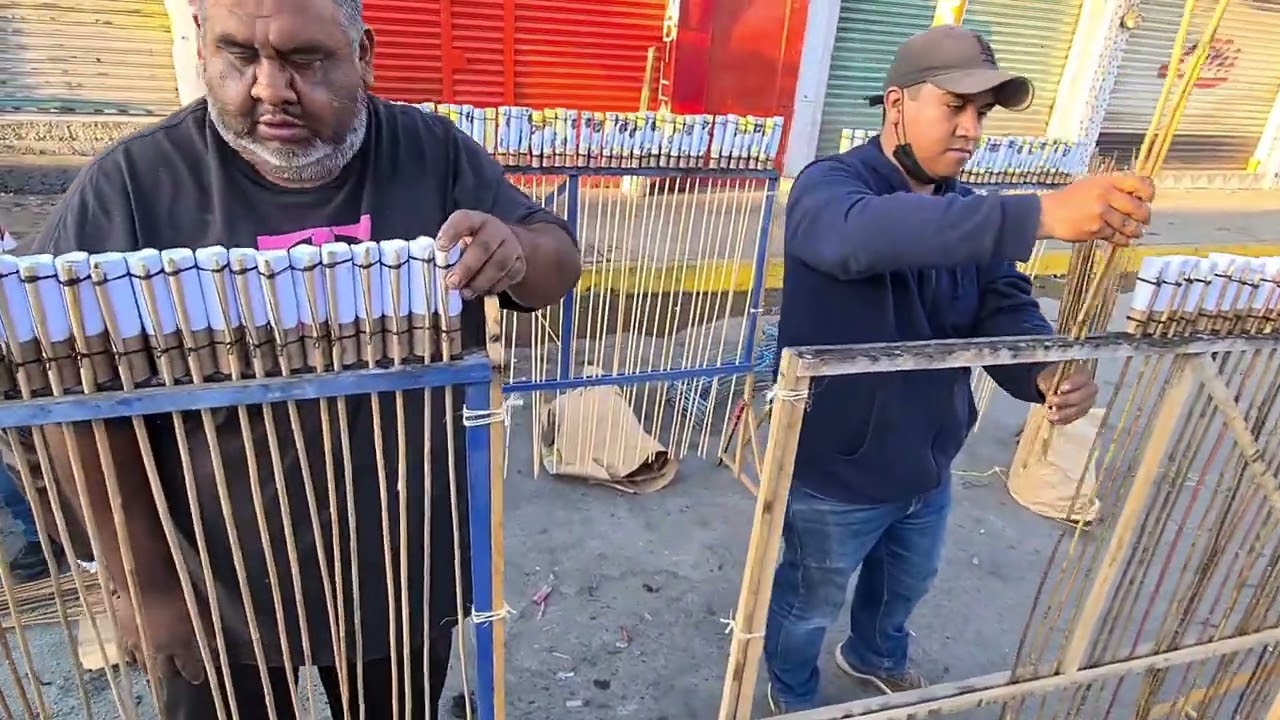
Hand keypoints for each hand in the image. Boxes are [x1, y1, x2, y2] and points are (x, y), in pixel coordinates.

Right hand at [113, 590, 207, 682]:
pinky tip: (137, 656)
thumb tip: (215, 647)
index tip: (197, 678)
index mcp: (180, 645)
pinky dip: (135, 657)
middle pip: (164, 671)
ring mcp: (138, 644)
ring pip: (144, 665)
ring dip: (153, 668)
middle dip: (172, 673)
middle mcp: (158, 649)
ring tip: (157, 668)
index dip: (194, 674)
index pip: (188, 668)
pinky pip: (128, 653)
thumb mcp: (201, 612)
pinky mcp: (123, 635)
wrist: (146, 580)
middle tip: (176, 673)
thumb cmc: (179, 592)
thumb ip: (208, 632)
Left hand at [436, 210, 526, 299]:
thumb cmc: (472, 244)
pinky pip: (509, 277)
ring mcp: (511, 246)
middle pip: (484, 246)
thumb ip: (449, 253)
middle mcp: (495, 229)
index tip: (440, 247)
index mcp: (475, 220)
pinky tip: (482, 292)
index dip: (451, 232)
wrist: (503, 245)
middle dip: (467, 267)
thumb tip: (439, 273)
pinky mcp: (520, 263)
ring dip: (480, 282)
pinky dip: (495, 287)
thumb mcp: (460, 240)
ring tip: (465, 293)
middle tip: (452, 282)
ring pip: (499, 264)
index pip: (463, 220)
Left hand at [1036, 365, 1098, 424]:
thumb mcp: (1048, 376)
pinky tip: (1052, 419)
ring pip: (1079, 410)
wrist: (1051, 386)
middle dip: (1067, 400)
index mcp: (1083, 375)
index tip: (1061, 388)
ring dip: (1064, 413)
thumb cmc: (1052, 378)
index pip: (1083, 379)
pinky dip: (1063, 420)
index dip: (1074, 384)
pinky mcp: (1081, 413)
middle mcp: (1089, 389)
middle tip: (1051, 400)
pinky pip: (1074, 418)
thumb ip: (1051, 383)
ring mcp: (1087, 403)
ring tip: (1050, 415)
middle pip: (1083, 396)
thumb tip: (1051, 392)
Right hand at [1038, 173, 1154, 244]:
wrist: (1048, 213)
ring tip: (1138, 232)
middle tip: (1146, 219)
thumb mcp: (1091, 184)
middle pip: (1136, 207)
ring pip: (1127, 224)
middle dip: (1145, 216)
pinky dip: (1123, 240)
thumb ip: (1112, 187)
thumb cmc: (1069, 199)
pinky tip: (1125, 240)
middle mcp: (1105, 196)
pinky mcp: (1095, 229)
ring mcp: (1100, 213)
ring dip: (1136, 230)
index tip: (1149, 199)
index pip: (1137, 183)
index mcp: (1106, 181)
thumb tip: (1135, 196)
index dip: (1148, 192)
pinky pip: (1115, 236)